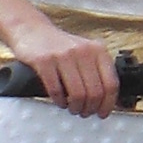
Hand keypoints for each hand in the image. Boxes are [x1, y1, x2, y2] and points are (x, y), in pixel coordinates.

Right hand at [0, 13, 121, 119]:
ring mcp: (63, 55)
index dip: (108, 104)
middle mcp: (83, 51)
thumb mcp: (84, 52)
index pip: (111, 83)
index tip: (102, 113)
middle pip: (95, 92)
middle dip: (90, 108)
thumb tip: (105, 100)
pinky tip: (60, 101)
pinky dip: (59, 101)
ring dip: (76, 108)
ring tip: (73, 109)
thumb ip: (96, 70)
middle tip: (85, 112)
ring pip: (78, 94)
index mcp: (98, 50)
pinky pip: (56, 90)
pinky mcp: (44, 61)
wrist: (32, 29)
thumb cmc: (59, 46)